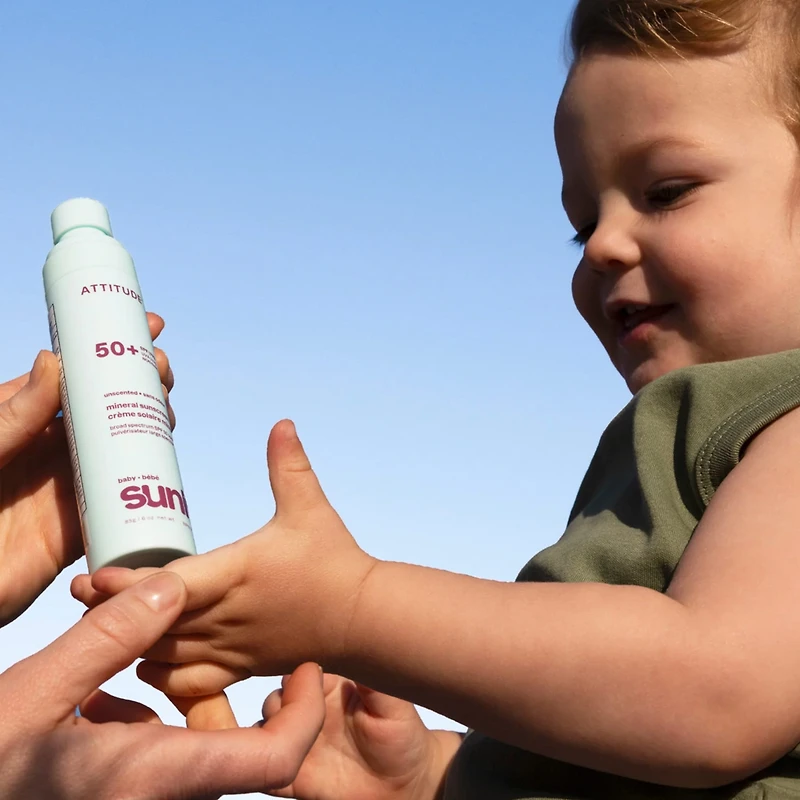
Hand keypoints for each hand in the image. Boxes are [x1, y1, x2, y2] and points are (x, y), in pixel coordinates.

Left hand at [0, 313, 174, 625]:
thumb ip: (12, 416)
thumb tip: (55, 361)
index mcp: (18, 420)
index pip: (72, 375)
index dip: (107, 350)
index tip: (143, 327)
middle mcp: (47, 449)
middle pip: (104, 406)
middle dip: (139, 380)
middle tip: (161, 366)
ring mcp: (66, 485)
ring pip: (121, 446)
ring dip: (149, 422)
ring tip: (165, 406)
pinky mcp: (79, 528)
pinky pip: (121, 501)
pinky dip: (146, 482)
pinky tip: (165, 459)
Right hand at [0, 570, 325, 798]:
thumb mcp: (36, 692)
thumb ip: (109, 636)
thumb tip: (170, 584)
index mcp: (158, 776)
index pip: (275, 761)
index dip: (305, 713)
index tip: (303, 667)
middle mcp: (164, 798)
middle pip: (241, 747)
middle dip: (227, 689)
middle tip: (206, 640)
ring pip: (196, 746)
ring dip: (178, 700)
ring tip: (138, 657)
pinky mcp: (125, 797)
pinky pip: (161, 759)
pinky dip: (146, 723)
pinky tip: (99, 704)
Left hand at [73, 419, 376, 681]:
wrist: (363, 618)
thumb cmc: (335, 560)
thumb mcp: (310, 507)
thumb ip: (289, 464)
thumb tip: (281, 422)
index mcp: (238, 573)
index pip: (171, 583)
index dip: (127, 583)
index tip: (92, 575)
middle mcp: (228, 615)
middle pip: (154, 622)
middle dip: (111, 611)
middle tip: (77, 594)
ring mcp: (232, 646)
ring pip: (166, 655)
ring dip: (132, 642)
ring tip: (102, 624)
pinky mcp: (240, 666)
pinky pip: (189, 683)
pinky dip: (161, 675)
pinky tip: (146, 659)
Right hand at [261, 673, 460, 799]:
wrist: (402, 787)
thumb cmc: (402, 737)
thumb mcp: (393, 704)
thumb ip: (374, 678)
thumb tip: (362, 639)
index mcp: (329, 685)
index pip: (298, 668)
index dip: (295, 670)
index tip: (301, 677)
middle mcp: (308, 710)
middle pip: (275, 696)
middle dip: (279, 703)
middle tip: (296, 713)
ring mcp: (298, 741)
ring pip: (262, 728)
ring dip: (268, 732)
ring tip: (295, 741)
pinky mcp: (292, 775)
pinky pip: (263, 770)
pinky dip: (260, 767)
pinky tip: (282, 764)